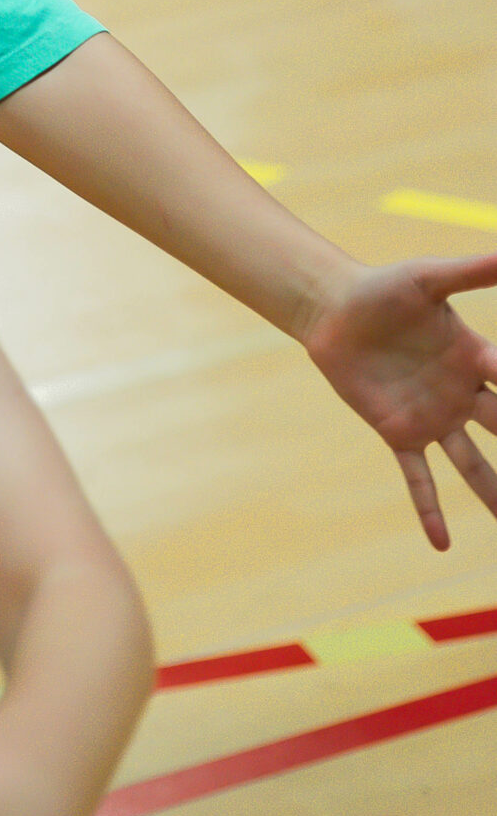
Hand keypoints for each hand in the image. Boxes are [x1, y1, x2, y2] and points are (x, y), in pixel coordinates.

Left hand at [303, 255, 496, 546]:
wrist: (334, 310)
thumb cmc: (383, 289)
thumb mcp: (428, 278)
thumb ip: (471, 271)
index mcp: (476, 358)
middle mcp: (463, 394)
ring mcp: (433, 417)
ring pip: (473, 465)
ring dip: (492, 494)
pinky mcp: (398, 433)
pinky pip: (418, 477)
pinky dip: (429, 509)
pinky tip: (442, 543)